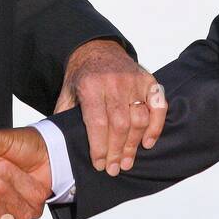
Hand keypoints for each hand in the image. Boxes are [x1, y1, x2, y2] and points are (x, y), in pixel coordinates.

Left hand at [57, 39, 166, 174]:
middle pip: (119, 124)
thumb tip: (60, 146)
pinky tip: (147, 143)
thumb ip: (64, 117)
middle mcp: (114, 82)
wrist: (97, 49)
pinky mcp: (149, 80)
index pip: (97, 123)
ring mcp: (134, 80)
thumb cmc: (83, 77)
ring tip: (126, 162)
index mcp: (90, 85)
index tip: (99, 164)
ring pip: (139, 119)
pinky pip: (158, 106)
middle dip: (116, 151)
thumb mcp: (67, 92)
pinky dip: (156, 126)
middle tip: (113, 169)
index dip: (99, 147)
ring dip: (133, 145)